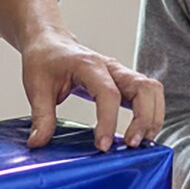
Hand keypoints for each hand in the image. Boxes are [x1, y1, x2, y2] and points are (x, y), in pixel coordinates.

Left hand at [20, 28, 163, 151]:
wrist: (50, 42)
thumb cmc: (44, 59)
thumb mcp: (36, 87)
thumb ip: (41, 116)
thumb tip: (38, 143)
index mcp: (89, 66)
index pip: (108, 93)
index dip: (108, 121)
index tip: (102, 146)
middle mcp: (111, 67)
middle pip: (144, 87)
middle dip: (145, 119)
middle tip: (131, 145)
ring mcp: (121, 74)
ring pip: (152, 90)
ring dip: (153, 117)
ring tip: (141, 142)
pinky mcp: (124, 82)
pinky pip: (148, 95)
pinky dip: (151, 114)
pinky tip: (141, 134)